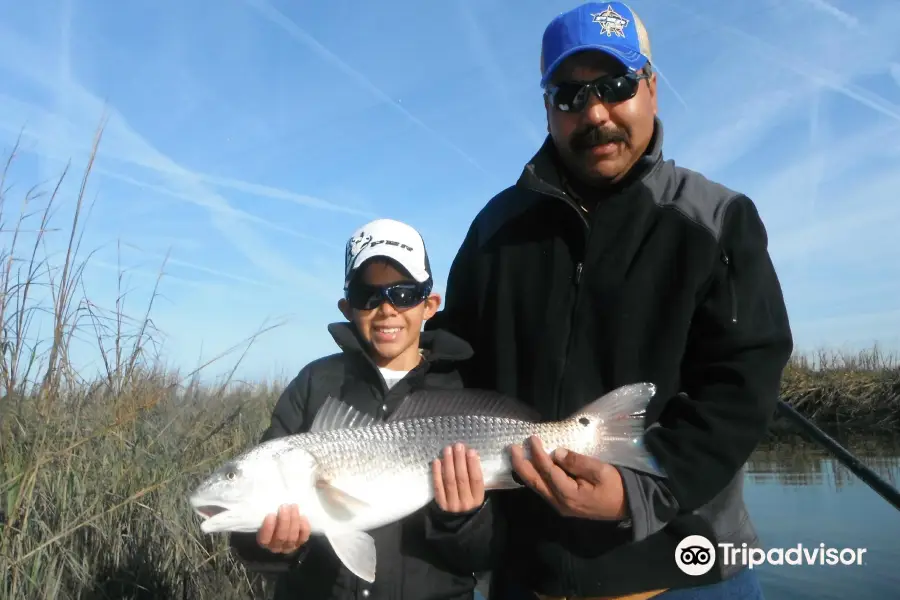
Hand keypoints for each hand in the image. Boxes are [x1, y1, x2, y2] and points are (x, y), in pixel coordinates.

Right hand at [256, 504, 310, 553]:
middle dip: (284, 520)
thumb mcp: (261, 514)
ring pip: (292, 537)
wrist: (283, 518)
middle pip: (281, 537)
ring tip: (293, 506)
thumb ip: (259, 512)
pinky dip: (304, 527)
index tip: (271, 514)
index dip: (268, 528)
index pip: (264, 539)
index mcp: (263, 541)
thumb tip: (251, 500)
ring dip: (294, 520)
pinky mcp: (300, 542)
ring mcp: (289, 546)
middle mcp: (276, 547)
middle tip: (285, 506)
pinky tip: (302, 516)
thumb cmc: (270, 515)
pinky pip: (303, 537)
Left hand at [432, 443, 484, 512]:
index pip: (476, 479)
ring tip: (448, 449)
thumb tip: (472, 455)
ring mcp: (452, 504)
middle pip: (462, 478)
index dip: (473, 464)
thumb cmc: (469, 502)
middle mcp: (466, 502)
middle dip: (460, 460)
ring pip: (450, 480)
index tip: (471, 451)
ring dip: (448, 463)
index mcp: (478, 499)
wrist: (457, 524)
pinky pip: (438, 486)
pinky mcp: (440, 504)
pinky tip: (437, 461)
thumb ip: (475, 477)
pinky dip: (437, 473)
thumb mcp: (477, 493)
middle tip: (458, 446)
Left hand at [509, 435, 626, 519]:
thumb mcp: (601, 471)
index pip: (547, 470)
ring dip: (526, 471)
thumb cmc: (617, 487)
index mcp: (569, 494)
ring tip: (517, 455)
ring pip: (537, 487)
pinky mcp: (564, 504)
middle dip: (521, 464)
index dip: (538, 453)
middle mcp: (560, 502)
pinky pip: (544, 490)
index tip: (532, 438)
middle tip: (512, 448)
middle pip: (535, 482)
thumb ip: (577, 462)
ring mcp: (561, 506)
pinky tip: (531, 468)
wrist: (629, 506)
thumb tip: (557, 453)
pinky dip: (535, 477)